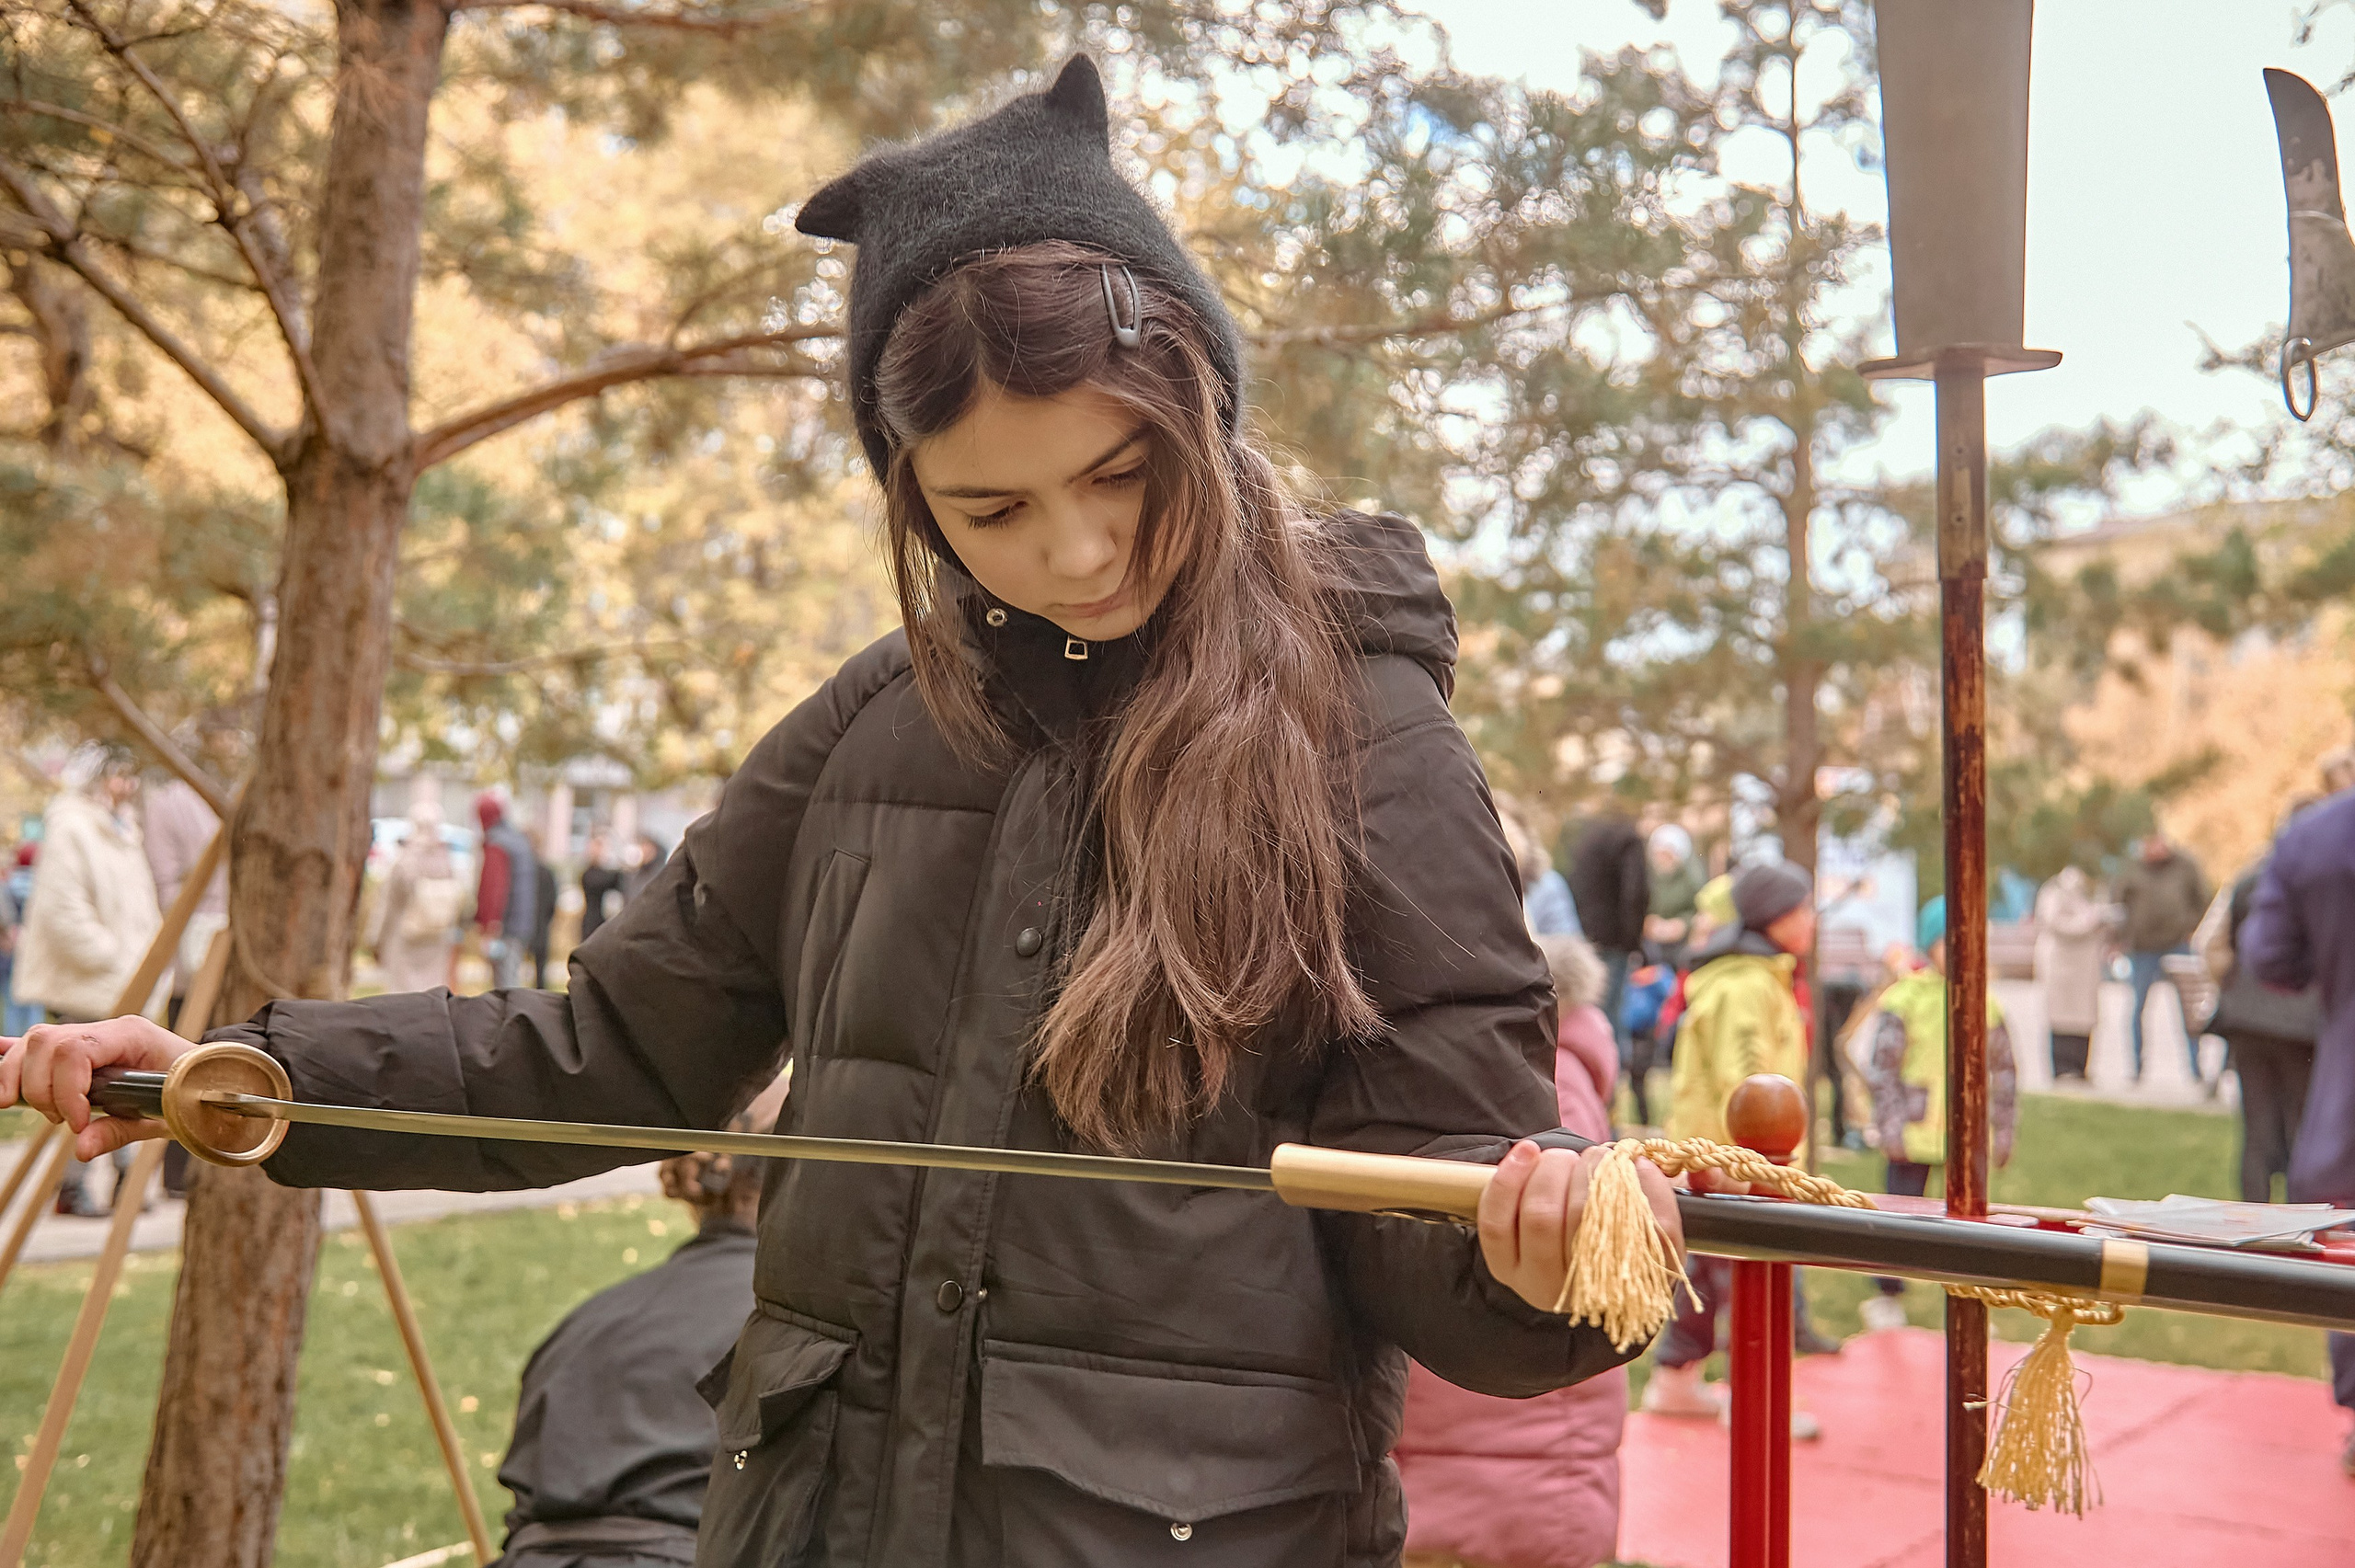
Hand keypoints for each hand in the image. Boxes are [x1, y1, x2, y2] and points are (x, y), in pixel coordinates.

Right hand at [0, 1016, 195, 1159]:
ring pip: (35, 1042)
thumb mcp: (163, 1119)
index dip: (65, 1090)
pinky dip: (13, 1057)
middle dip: (41, 1089)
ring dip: (22, 1079)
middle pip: (46, 1042)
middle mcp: (107, 1029)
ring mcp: (92, 1035)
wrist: (210, 1079)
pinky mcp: (80, 1048)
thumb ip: (120, 1132)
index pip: (75, 1050)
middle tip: (64, 1121)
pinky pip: (40, 1045)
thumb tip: (80, 1151)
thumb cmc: (191, 1095)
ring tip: (42, 1111)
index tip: (75, 1124)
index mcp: (133, 1036)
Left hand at [1477, 1141, 1682, 1313]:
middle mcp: (1586, 1295)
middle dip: (1592, 1172)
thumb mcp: (1652, 1233)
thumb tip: (1667, 1166)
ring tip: (1565, 1158)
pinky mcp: (1502, 1265)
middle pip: (1586, 1221)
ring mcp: (1537, 1284)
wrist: (1564, 1270)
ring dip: (1554, 1171)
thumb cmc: (1614, 1242)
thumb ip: (1667, 1201)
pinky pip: (1497, 1218)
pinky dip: (1510, 1178)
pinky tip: (1528, 1153)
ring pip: (1541, 1215)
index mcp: (1638, 1288)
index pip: (1650, 1239)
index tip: (1638, 1163)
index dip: (1644, 1192)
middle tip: (1599, 1155)